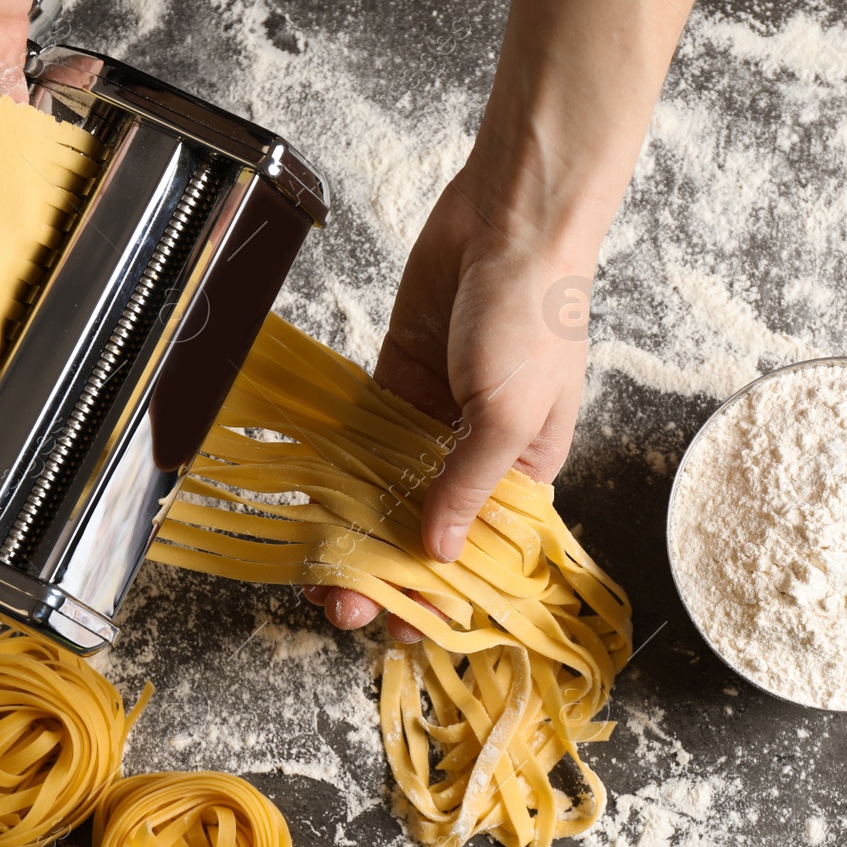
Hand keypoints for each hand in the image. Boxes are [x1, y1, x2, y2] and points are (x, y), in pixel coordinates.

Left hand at [304, 168, 593, 642]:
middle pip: (427, 532)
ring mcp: (432, 422)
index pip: (482, 553)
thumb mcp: (509, 413)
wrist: (507, 221)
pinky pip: (363, 446)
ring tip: (321, 578)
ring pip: (387, 496)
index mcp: (524, 473)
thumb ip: (469, 483)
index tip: (403, 626)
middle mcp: (476, 455)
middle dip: (388, 574)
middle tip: (347, 608)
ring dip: (356, 538)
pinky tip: (314, 513)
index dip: (444, 594)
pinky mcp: (396, 386)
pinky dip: (340, 481)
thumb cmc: (532, 314)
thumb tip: (439, 551)